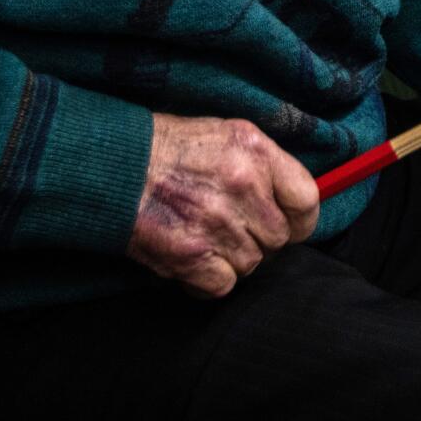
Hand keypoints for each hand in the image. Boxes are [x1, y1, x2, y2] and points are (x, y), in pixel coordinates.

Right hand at [126, 113, 319, 296]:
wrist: (113, 165)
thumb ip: (265, 167)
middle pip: (278, 239)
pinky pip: (224, 285)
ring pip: (251, 264)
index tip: (288, 224)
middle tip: (233, 229)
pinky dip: (210, 279)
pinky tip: (196, 260)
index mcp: (256, 152)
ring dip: (233, 258)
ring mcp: (216, 222)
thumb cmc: (171, 149)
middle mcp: (241, 186)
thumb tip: (291, 203)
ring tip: (208, 237)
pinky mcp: (190, 254)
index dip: (299, 220)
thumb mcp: (228, 135)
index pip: (307, 200)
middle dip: (259, 239)